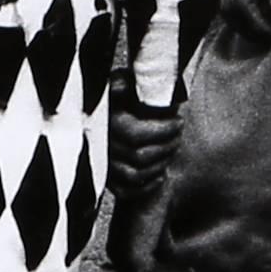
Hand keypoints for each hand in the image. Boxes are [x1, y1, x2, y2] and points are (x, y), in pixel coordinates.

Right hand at [106, 82, 182, 200]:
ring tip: (171, 149)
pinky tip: (160, 173)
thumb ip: (127, 82)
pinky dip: (146, 185)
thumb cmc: (114, 93)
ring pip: (134, 175)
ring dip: (159, 164)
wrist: (92, 108)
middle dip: (166, 146)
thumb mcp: (120, 81)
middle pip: (139, 156)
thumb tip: (131, 84)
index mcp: (104, 121)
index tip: (178, 121)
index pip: (137, 134)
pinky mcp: (105, 176)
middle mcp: (101, 145)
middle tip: (178, 134)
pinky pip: (125, 190)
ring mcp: (102, 163)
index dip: (163, 131)